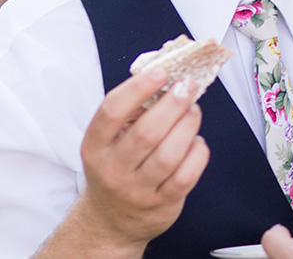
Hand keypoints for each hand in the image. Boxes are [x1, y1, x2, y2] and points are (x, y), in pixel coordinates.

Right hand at [72, 68, 209, 252]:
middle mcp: (112, 169)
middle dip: (173, 104)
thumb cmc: (115, 168)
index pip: (111, 111)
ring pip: (169, 155)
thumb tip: (166, 79)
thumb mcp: (109, 141)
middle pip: (146, 132)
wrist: (110, 221)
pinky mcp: (161, 204)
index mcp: (95, 146)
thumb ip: (130, 112)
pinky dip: (197, 153)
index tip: (161, 72)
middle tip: (187, 86)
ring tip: (194, 110)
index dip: (138, 88)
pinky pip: (185, 176)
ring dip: (188, 126)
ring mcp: (137, 190)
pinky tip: (196, 141)